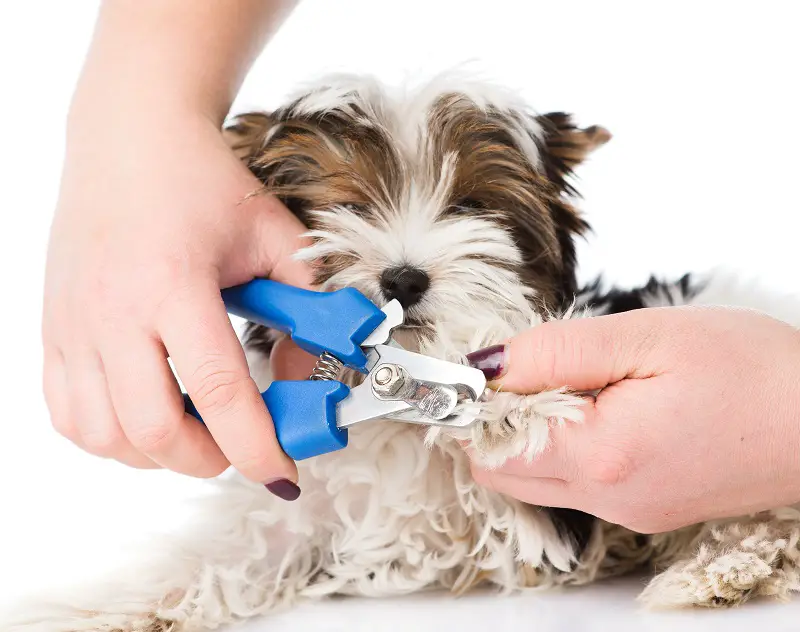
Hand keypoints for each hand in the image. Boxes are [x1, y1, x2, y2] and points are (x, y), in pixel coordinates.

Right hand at [42, 105, 311, 491]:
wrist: (130, 139)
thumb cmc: (203, 184)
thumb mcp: (275, 237)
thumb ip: (307, 307)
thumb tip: (313, 377)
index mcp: (174, 283)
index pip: (218, 390)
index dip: (256, 445)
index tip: (282, 474)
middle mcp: (114, 311)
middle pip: (153, 430)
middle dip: (208, 459)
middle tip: (239, 445)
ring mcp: (74, 324)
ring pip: (105, 435)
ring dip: (158, 452)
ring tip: (194, 427)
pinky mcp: (53, 330)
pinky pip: (69, 415)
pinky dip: (111, 436)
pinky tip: (146, 413)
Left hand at [465, 306, 799, 532]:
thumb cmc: (749, 370)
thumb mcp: (646, 338)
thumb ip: (554, 351)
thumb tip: (484, 364)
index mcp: (601, 456)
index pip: (489, 445)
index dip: (474, 404)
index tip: (485, 366)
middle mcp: (607, 498)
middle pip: (501, 473)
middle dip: (491, 422)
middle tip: (525, 370)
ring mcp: (626, 511)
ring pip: (533, 481)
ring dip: (524, 435)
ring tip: (567, 383)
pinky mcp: (643, 509)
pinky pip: (573, 484)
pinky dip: (560, 447)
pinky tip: (594, 407)